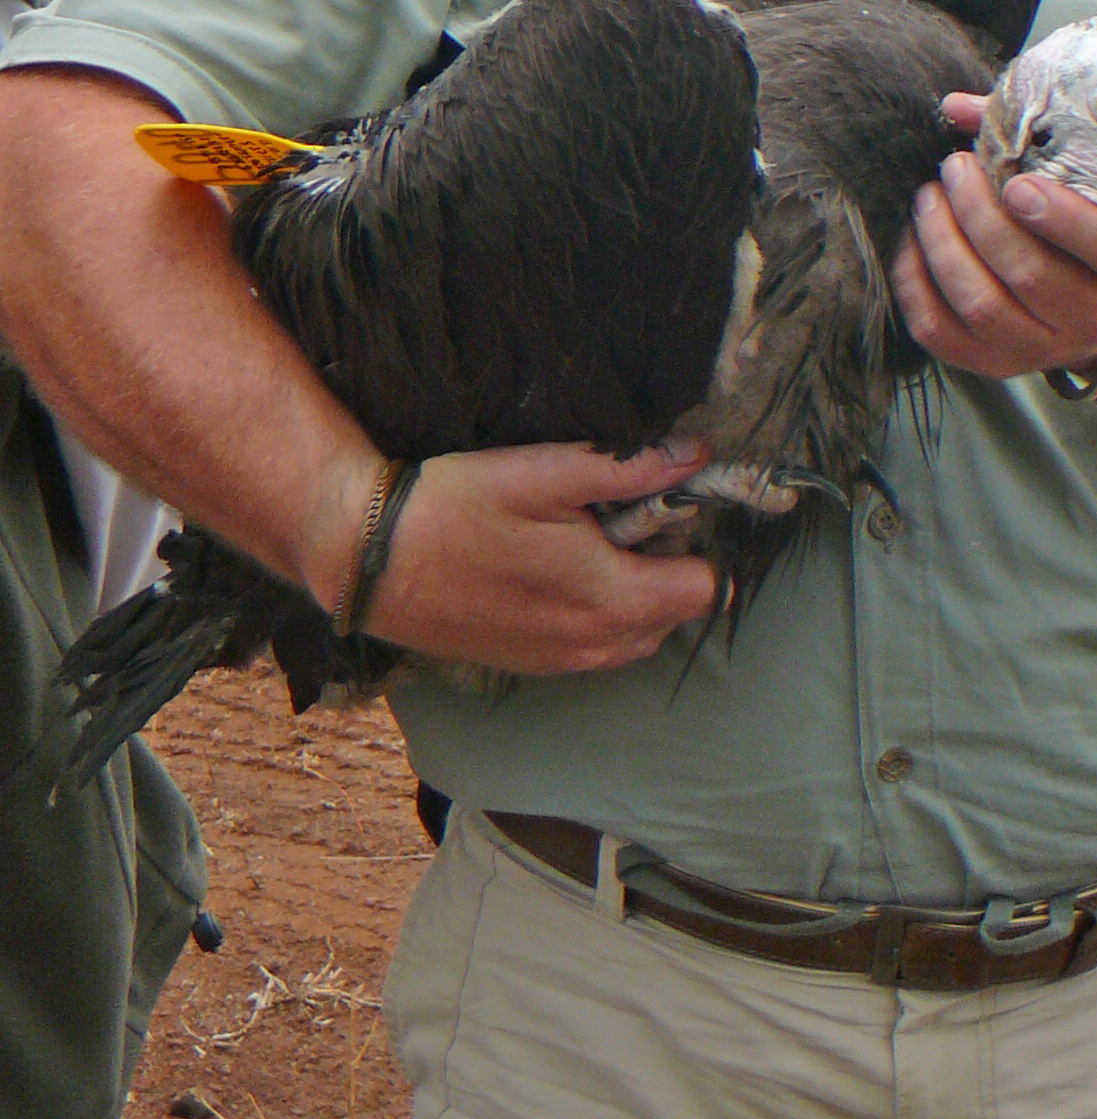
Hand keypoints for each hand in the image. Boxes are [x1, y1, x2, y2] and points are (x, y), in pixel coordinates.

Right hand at [308, 438, 721, 672]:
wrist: (370, 561)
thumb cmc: (459, 508)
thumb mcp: (548, 472)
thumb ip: (631, 467)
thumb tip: (697, 452)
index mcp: (611, 600)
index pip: (704, 591)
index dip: (699, 544)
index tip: (674, 509)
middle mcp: (594, 647)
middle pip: (673, 615)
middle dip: (669, 568)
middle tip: (630, 517)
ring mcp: (559, 664)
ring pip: (633, 637)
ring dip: (634, 595)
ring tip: (594, 542)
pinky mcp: (527, 666)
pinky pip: (592, 649)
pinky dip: (596, 615)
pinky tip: (558, 572)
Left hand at [892, 95, 1096, 380]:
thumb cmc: (1094, 230)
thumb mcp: (1094, 187)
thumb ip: (1034, 140)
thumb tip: (957, 107)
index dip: (1062, 217)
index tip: (1019, 183)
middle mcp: (1094, 320)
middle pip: (1029, 273)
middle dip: (979, 214)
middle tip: (955, 169)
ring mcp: (1043, 349)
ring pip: (981, 303)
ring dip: (943, 242)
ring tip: (930, 198)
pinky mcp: (996, 364)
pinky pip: (941, 332)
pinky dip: (916, 283)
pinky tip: (915, 242)